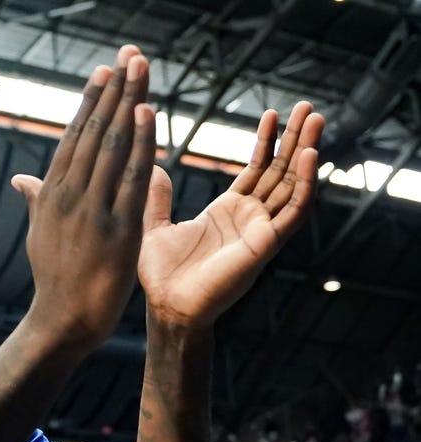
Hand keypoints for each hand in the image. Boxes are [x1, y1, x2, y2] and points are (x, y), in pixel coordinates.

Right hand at [12, 45, 156, 350]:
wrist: (63, 319)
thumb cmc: (54, 278)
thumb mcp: (39, 234)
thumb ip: (36, 200)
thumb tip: (21, 179)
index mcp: (51, 194)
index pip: (74, 137)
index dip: (92, 101)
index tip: (106, 72)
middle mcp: (69, 194)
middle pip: (95, 130)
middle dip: (114, 90)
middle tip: (130, 54)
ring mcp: (92, 209)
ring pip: (113, 144)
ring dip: (129, 102)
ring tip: (140, 68)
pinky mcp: (116, 227)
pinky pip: (130, 175)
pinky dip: (140, 141)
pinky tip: (146, 111)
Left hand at [138, 102, 323, 327]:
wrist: (166, 307)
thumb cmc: (162, 276)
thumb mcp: (155, 227)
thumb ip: (158, 198)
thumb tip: (152, 168)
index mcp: (227, 212)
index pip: (256, 169)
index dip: (267, 142)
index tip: (274, 113)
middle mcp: (249, 219)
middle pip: (281, 171)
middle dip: (295, 139)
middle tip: (310, 106)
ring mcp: (260, 230)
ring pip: (293, 185)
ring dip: (307, 152)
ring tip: (317, 118)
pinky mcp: (266, 245)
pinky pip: (293, 212)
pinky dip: (305, 185)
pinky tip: (310, 156)